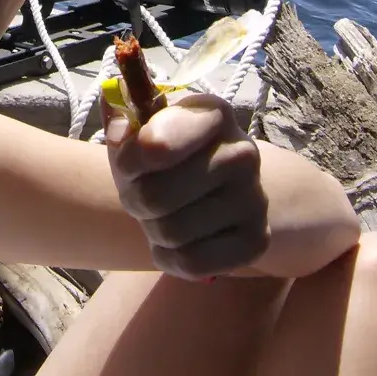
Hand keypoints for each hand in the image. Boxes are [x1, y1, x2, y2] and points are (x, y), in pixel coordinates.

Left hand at [103, 90, 269, 281]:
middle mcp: (242, 151)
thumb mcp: (140, 130)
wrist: (216, 189)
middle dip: (135, 200)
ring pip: (172, 233)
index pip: (156, 145)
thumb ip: (120, 117)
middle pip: (155, 197)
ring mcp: (255, 197)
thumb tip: (119, 131)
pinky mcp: (257, 240)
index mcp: (212, 114)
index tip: (128, 163)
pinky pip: (191, 262)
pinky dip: (170, 257)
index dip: (129, 161)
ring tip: (164, 214)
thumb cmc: (167, 156)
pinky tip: (177, 241)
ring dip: (153, 230)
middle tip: (142, 195)